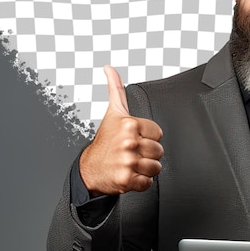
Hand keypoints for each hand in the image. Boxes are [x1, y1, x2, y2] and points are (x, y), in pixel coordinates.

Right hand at [79, 66, 163, 195]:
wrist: (90, 168)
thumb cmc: (105, 141)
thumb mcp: (113, 112)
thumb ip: (116, 89)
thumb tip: (109, 68)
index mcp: (129, 124)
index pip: (158, 134)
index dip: (148, 138)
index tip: (134, 139)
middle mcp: (129, 142)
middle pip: (159, 151)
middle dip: (148, 154)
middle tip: (132, 153)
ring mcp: (128, 161)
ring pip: (156, 167)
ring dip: (145, 169)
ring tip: (131, 164)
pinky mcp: (128, 179)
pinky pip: (149, 182)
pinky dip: (141, 182)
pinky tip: (130, 175)